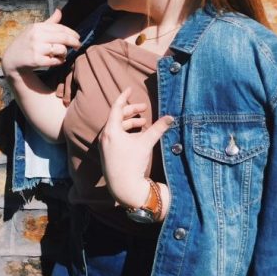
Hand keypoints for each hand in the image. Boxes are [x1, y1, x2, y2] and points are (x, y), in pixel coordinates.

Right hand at [1, 9, 81, 77]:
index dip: (72, 33)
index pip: (60, 28)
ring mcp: (36, 48)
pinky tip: (58, 60)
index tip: (78, 37)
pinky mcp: (36, 60)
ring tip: (62, 54)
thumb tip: (59, 11)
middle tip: (78, 45)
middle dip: (74, 42)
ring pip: (61, 49)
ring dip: (65, 53)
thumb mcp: (35, 30)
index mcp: (37, 27)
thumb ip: (49, 22)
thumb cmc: (26, 42)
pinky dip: (59, 61)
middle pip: (63, 38)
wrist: (12, 58)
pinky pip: (55, 60)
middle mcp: (37, 36)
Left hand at [100, 88, 172, 208]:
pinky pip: (116, 136)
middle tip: (144, 108)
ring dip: (130, 122)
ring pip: (117, 127)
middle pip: (117, 117)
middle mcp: (105, 136)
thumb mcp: (146, 143)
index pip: (116, 107)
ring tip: (144, 123)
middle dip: (131, 111)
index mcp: (111, 130)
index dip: (124, 97)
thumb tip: (171, 117)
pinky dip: (126, 132)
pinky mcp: (107, 152)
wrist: (124, 187)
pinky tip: (138, 135)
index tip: (130, 88)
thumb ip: (158, 129)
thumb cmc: (133, 163)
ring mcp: (105, 145)